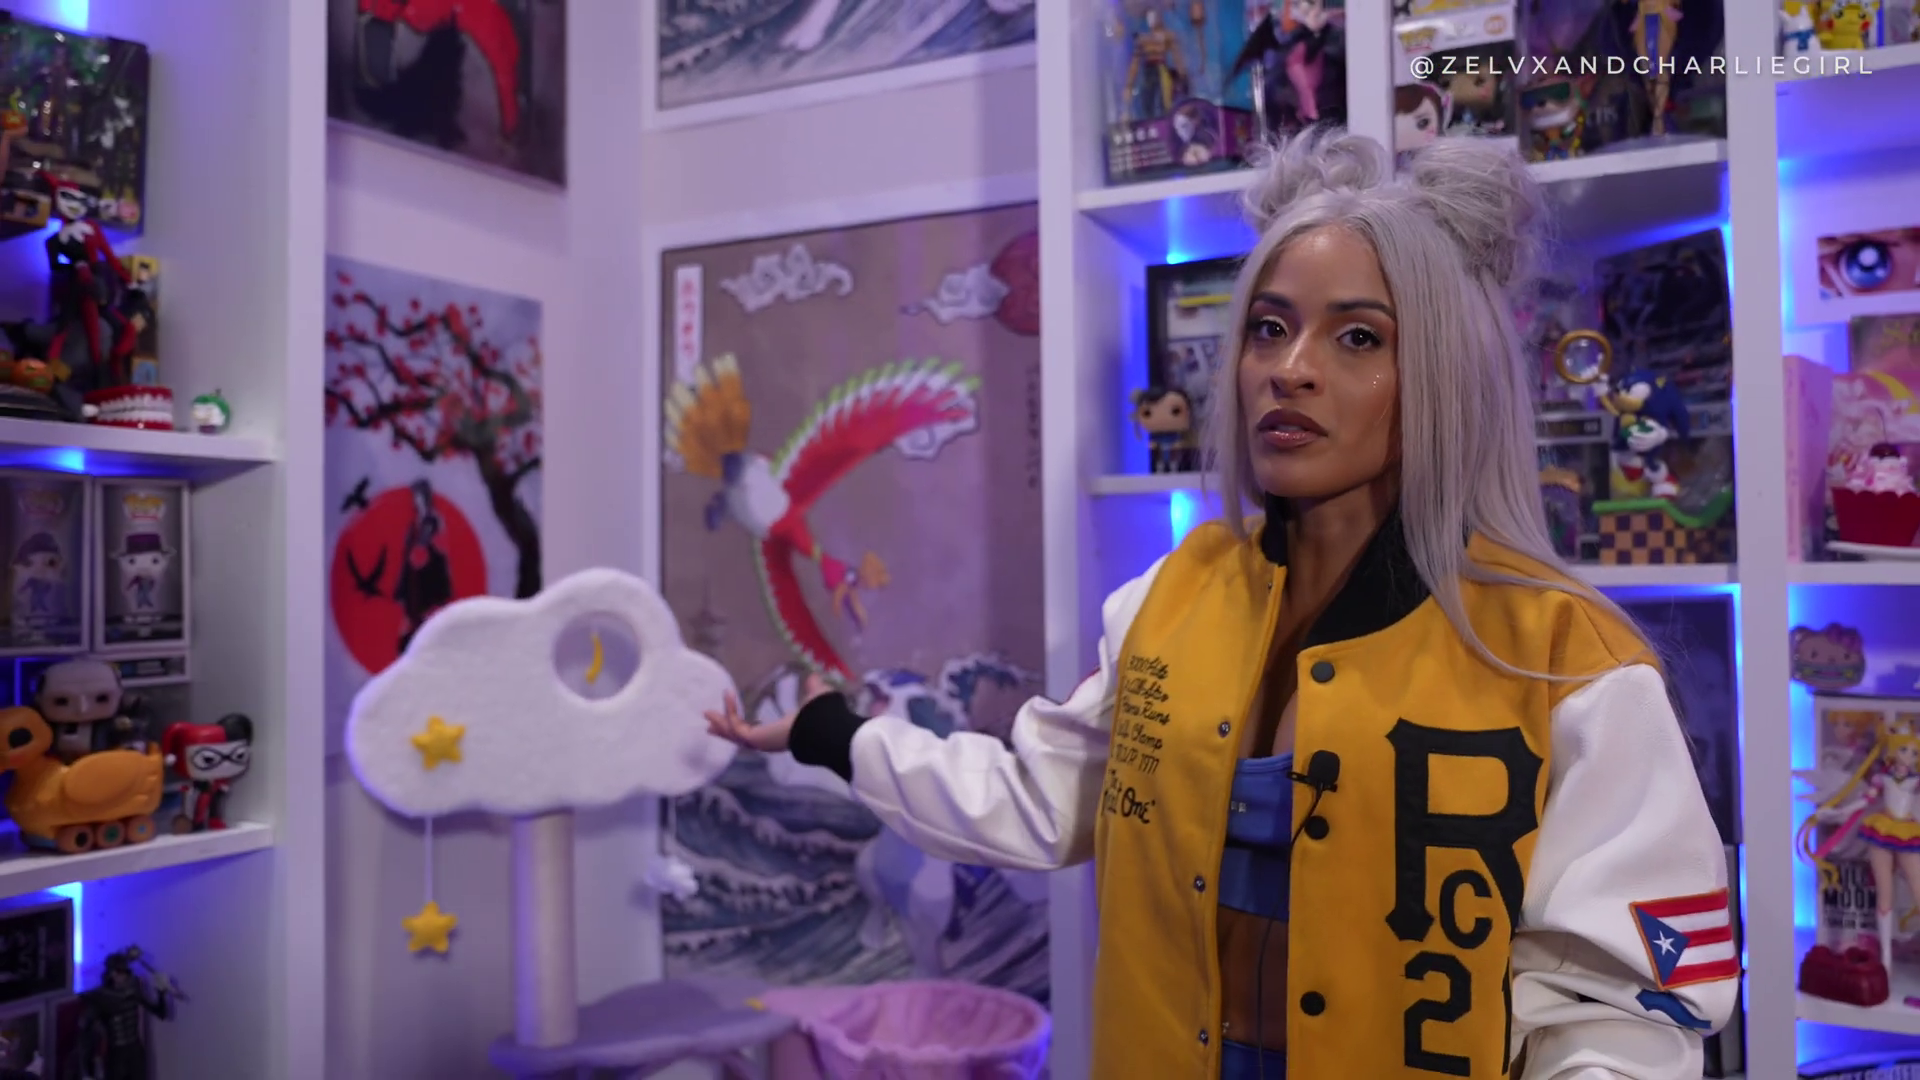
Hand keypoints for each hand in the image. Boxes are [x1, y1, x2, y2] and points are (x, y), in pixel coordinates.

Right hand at [705, 673, 836, 754]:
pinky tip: (728, 696)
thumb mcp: (814, 696)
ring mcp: (760, 742)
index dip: (743, 726)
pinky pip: (736, 726)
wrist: (823, 729)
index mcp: (780, 733)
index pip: (756, 733)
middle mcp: (768, 741)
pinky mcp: (755, 739)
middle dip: (724, 730)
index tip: (733, 720)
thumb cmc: (821, 716)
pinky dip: (730, 712)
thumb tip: (813, 677)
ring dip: (720, 723)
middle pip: (739, 738)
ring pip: (733, 734)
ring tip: (707, 713)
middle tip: (709, 723)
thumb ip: (812, 688)